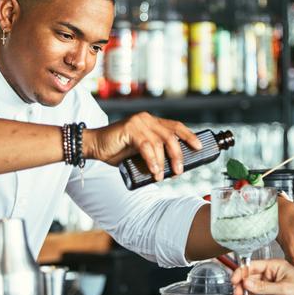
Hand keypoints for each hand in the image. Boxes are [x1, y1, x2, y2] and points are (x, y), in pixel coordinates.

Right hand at [83, 112, 200, 179]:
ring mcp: (138, 122)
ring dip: (164, 161)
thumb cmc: (117, 150)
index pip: (175, 126)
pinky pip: (146, 146)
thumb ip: (154, 152)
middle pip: (171, 135)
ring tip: (162, 175)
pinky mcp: (130, 129)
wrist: (94, 146)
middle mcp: (147, 119)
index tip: (199, 146)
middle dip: (178, 154)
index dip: (189, 136)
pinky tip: (154, 170)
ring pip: (160, 142)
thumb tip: (173, 166)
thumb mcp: (141, 151)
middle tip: (179, 170)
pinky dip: (152, 160)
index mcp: (152, 122)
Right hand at [230, 259, 293, 294]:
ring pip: (252, 291)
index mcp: (273, 266)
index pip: (252, 266)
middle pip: (249, 279)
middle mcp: (270, 275)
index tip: (234, 280)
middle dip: (241, 287)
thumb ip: (263, 286)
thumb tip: (247, 282)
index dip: (241, 272)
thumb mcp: (283, 288)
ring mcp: (269, 287)